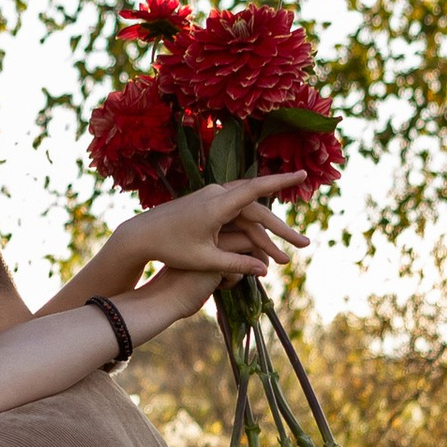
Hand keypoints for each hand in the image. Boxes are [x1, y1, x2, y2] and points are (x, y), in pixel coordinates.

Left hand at [90, 175, 307, 288]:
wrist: (142, 235)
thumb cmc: (171, 249)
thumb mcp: (205, 260)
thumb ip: (236, 264)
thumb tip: (263, 271)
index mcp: (217, 206)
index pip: (256, 189)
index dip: (282, 182)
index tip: (303, 174)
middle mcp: (217, 195)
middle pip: (259, 210)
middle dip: (282, 231)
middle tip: (304, 245)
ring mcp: (212, 196)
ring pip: (249, 212)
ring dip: (267, 232)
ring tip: (286, 250)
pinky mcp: (208, 202)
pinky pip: (238, 212)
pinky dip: (252, 227)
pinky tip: (266, 238)